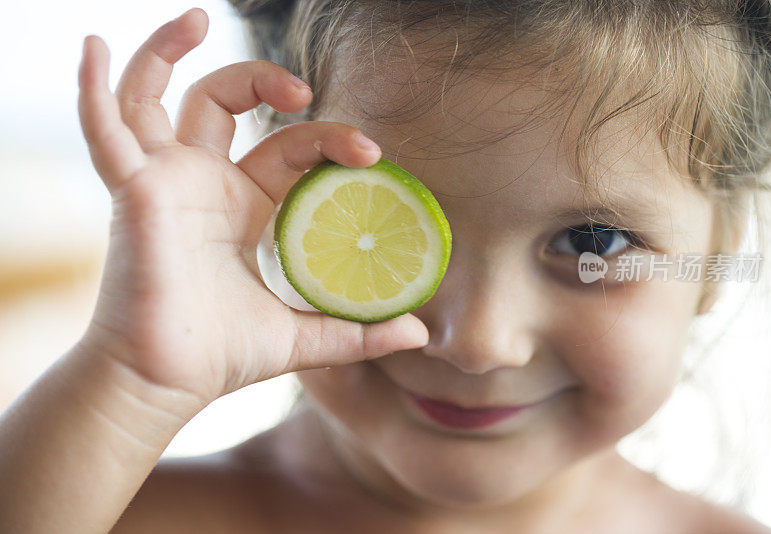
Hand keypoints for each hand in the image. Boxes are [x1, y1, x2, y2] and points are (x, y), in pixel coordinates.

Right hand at [76, 7, 428, 404]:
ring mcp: (161, 181)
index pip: (285, 147)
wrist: (163, 384)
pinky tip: (94, 48)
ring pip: (157, 95)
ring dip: (169, 51)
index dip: (327, 138)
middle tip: (305, 89)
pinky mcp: (130, 191)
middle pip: (223, 103)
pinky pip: (103, 128)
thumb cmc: (219, 357)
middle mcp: (201, 183)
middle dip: (263, 81)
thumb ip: (359, 331)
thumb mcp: (303, 337)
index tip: (370, 153)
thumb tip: (420, 335)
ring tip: (196, 15)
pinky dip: (93, 88)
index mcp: (242, 206)